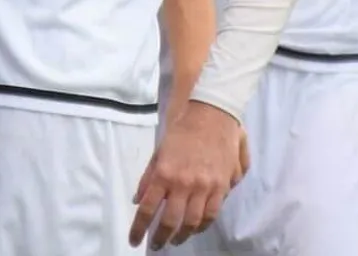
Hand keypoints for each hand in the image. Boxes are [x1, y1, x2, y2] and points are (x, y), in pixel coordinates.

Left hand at [130, 101, 242, 247]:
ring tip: (175, 240)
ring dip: (182, 235)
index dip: (139, 228)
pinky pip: (212, 214)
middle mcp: (184, 183)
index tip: (134, 240)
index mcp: (164, 173)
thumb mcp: (159, 151)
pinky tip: (195, 228)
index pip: (147, 208)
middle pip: (171, 221)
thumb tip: (138, 199)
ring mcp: (206, 186)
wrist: (213, 114)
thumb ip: (148, 177)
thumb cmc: (182, 129)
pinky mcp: (223, 186)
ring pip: (193, 222)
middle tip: (157, 244)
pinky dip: (202, 225)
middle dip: (161, 237)